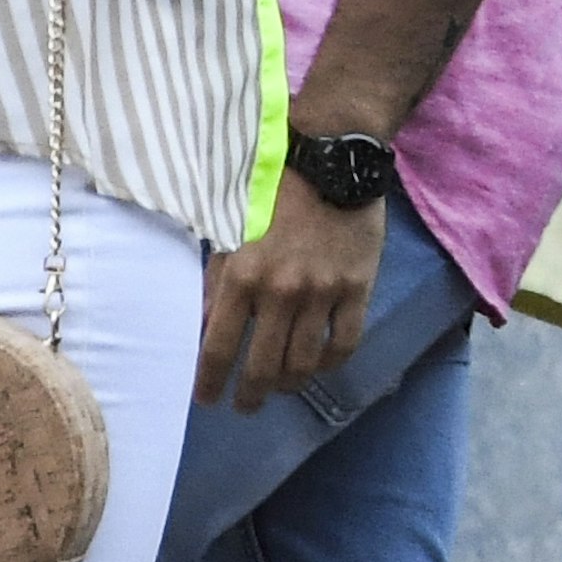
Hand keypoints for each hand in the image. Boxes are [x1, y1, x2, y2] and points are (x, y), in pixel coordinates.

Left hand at [197, 171, 382, 410]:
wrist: (334, 157)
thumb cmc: (272, 188)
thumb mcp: (230, 229)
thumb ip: (217, 278)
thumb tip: (203, 325)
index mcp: (242, 275)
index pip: (218, 349)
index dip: (210, 384)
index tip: (208, 399)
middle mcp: (281, 291)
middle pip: (262, 369)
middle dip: (249, 396)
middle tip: (246, 404)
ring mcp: (323, 293)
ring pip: (303, 364)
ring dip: (288, 384)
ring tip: (281, 386)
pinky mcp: (358, 289)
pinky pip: (344, 344)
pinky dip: (330, 364)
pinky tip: (319, 364)